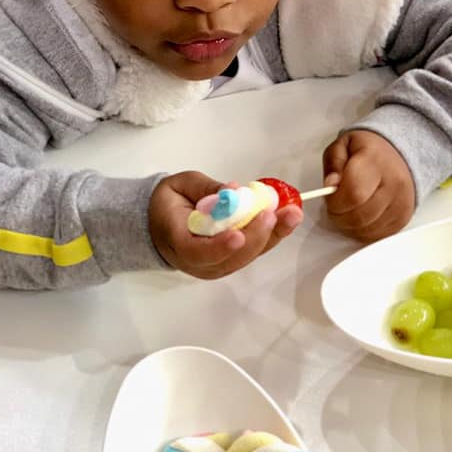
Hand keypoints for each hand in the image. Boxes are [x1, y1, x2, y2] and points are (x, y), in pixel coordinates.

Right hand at [149, 171, 303, 279]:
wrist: (160, 224)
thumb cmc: (170, 203)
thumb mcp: (180, 185)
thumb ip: (204, 188)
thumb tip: (233, 191)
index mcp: (178, 242)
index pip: (198, 252)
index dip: (219, 247)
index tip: (237, 235)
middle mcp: (199, 262)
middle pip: (230, 258)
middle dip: (255, 236)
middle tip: (271, 213)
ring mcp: (217, 265)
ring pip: (247, 256)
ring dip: (272, 236)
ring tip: (291, 214)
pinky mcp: (232, 260)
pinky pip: (253, 251)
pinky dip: (272, 235)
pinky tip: (287, 218)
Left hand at [322, 130, 414, 243]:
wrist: (399, 155)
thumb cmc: (369, 151)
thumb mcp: (343, 146)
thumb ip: (333, 164)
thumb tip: (331, 185)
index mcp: (375, 162)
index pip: (353, 193)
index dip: (335, 201)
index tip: (330, 196)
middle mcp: (393, 184)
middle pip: (359, 215)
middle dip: (339, 215)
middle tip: (335, 205)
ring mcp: (401, 204)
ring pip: (367, 229)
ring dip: (349, 225)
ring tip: (347, 209)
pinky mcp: (403, 219)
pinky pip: (377, 235)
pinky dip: (362, 230)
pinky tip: (360, 216)